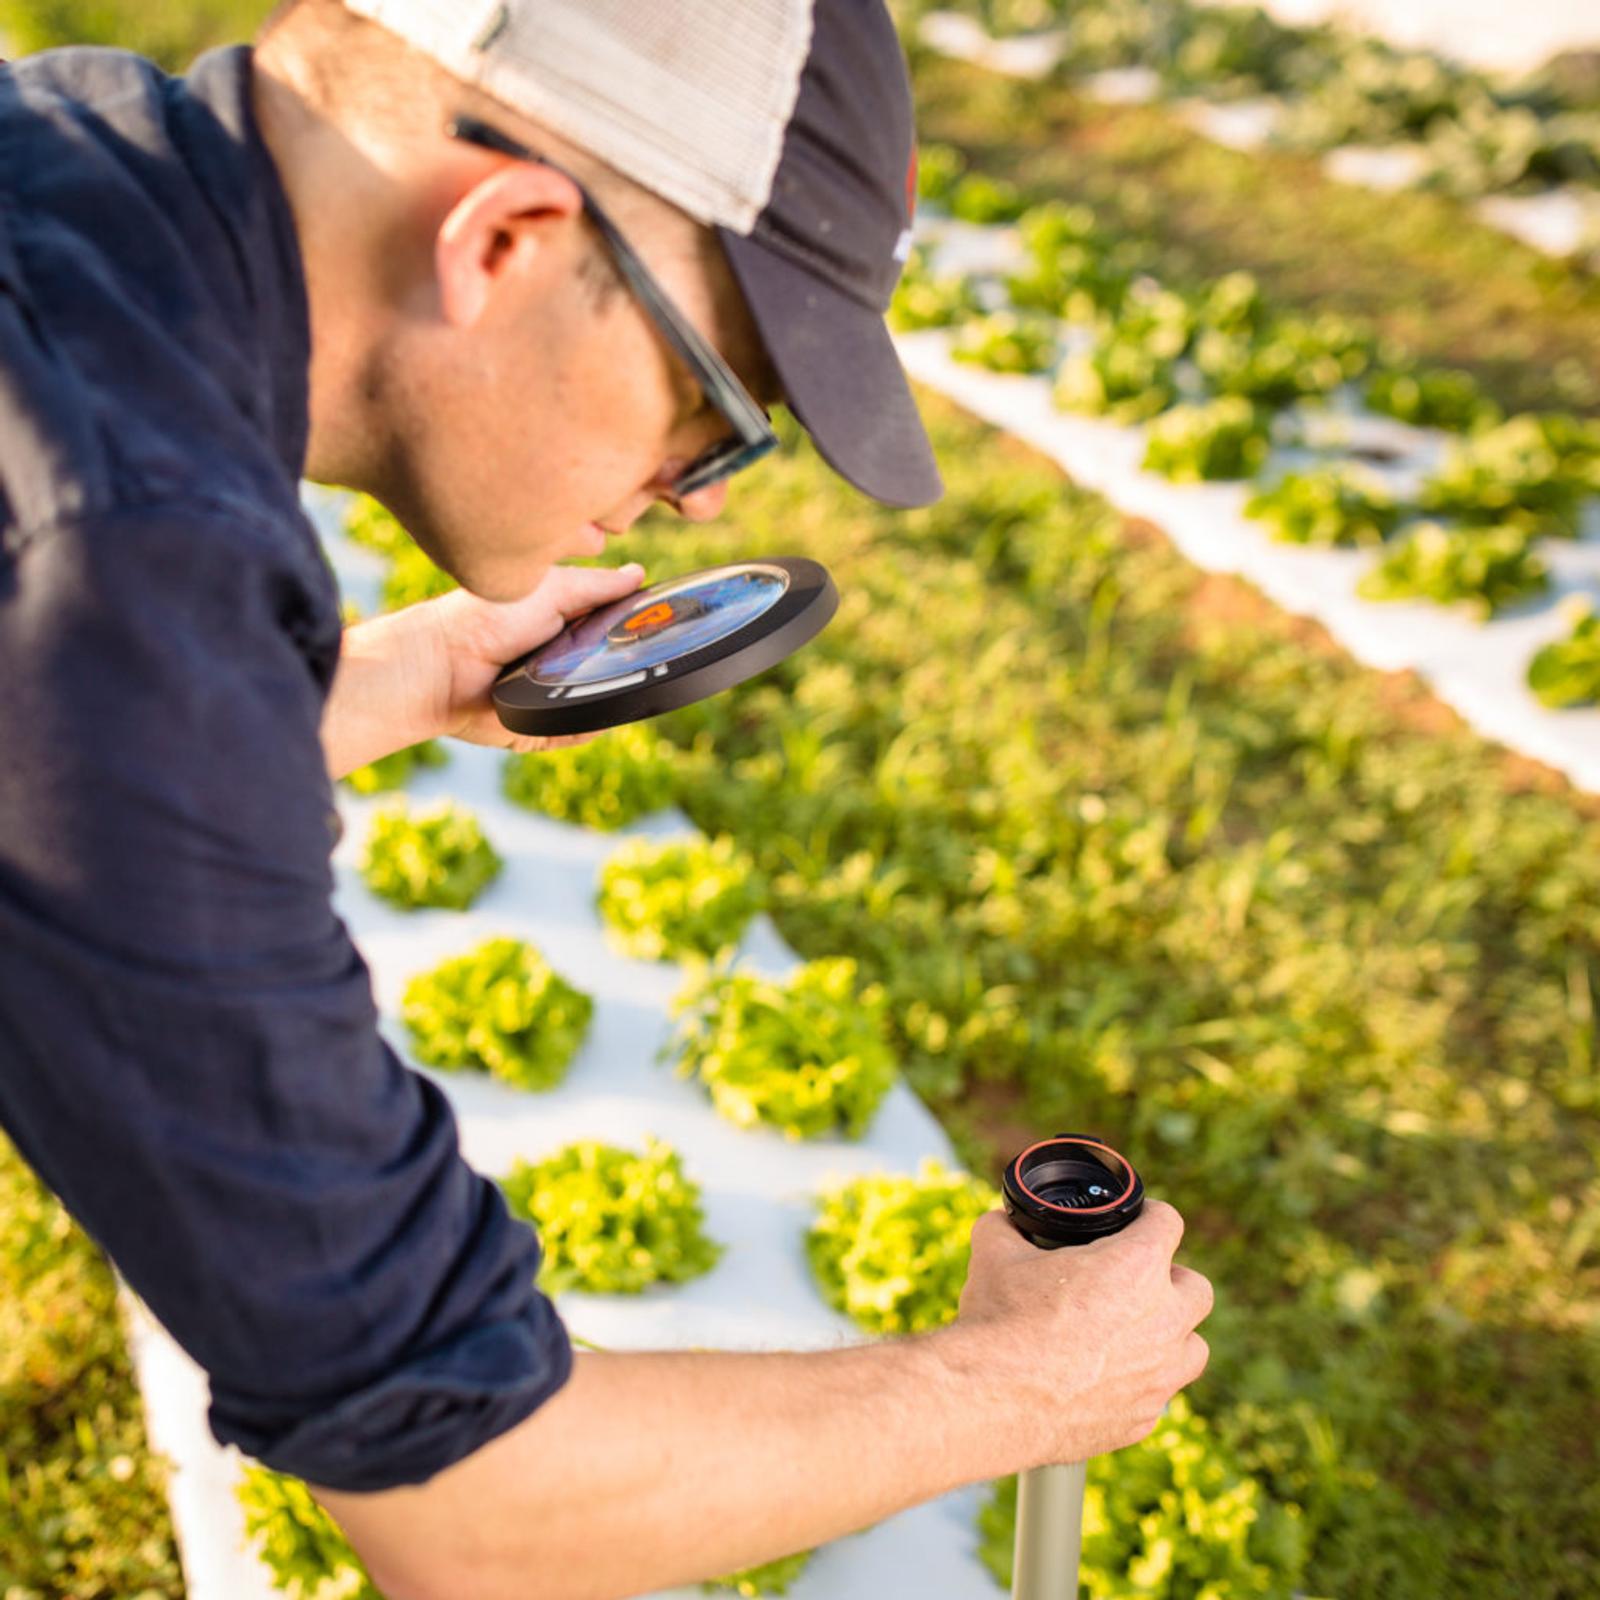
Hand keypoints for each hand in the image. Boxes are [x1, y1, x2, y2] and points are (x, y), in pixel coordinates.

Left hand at [423, 561, 649, 754]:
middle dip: (637, 663)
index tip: (670, 620)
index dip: (641, 624)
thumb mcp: (550, 589)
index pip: (616, 626)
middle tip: (661, 656)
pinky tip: (606, 713)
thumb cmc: (486, 619)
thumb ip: (596, 585)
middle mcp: (565, 661)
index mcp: (568, 625)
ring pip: (606, 701)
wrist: (443, 668)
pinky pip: (584, 731)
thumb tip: (639, 575)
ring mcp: (558, 696)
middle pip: (618, 666)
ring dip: (619, 694)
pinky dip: (595, 724)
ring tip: (637, 683)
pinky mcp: (547, 728)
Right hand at [952, 1201, 1211, 1467]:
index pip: (1169, 1223)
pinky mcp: (1143, 1419)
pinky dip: (1141, 1383)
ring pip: (1194, 1348)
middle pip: (1197, 1288)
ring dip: (1171, 1335)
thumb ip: (1005, 1227)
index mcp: (1136, 1267)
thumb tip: (1001, 1220)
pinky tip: (1105, 1379)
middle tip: (1136, 1281)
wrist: (994, 1401)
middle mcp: (1162, 1320)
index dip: (1152, 1215)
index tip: (1139, 1221)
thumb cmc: (1002, 1321)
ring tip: (1133, 1333)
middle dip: (1172, 1280)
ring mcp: (1159, 1376)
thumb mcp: (995, 1254)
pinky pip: (1159, 1395)